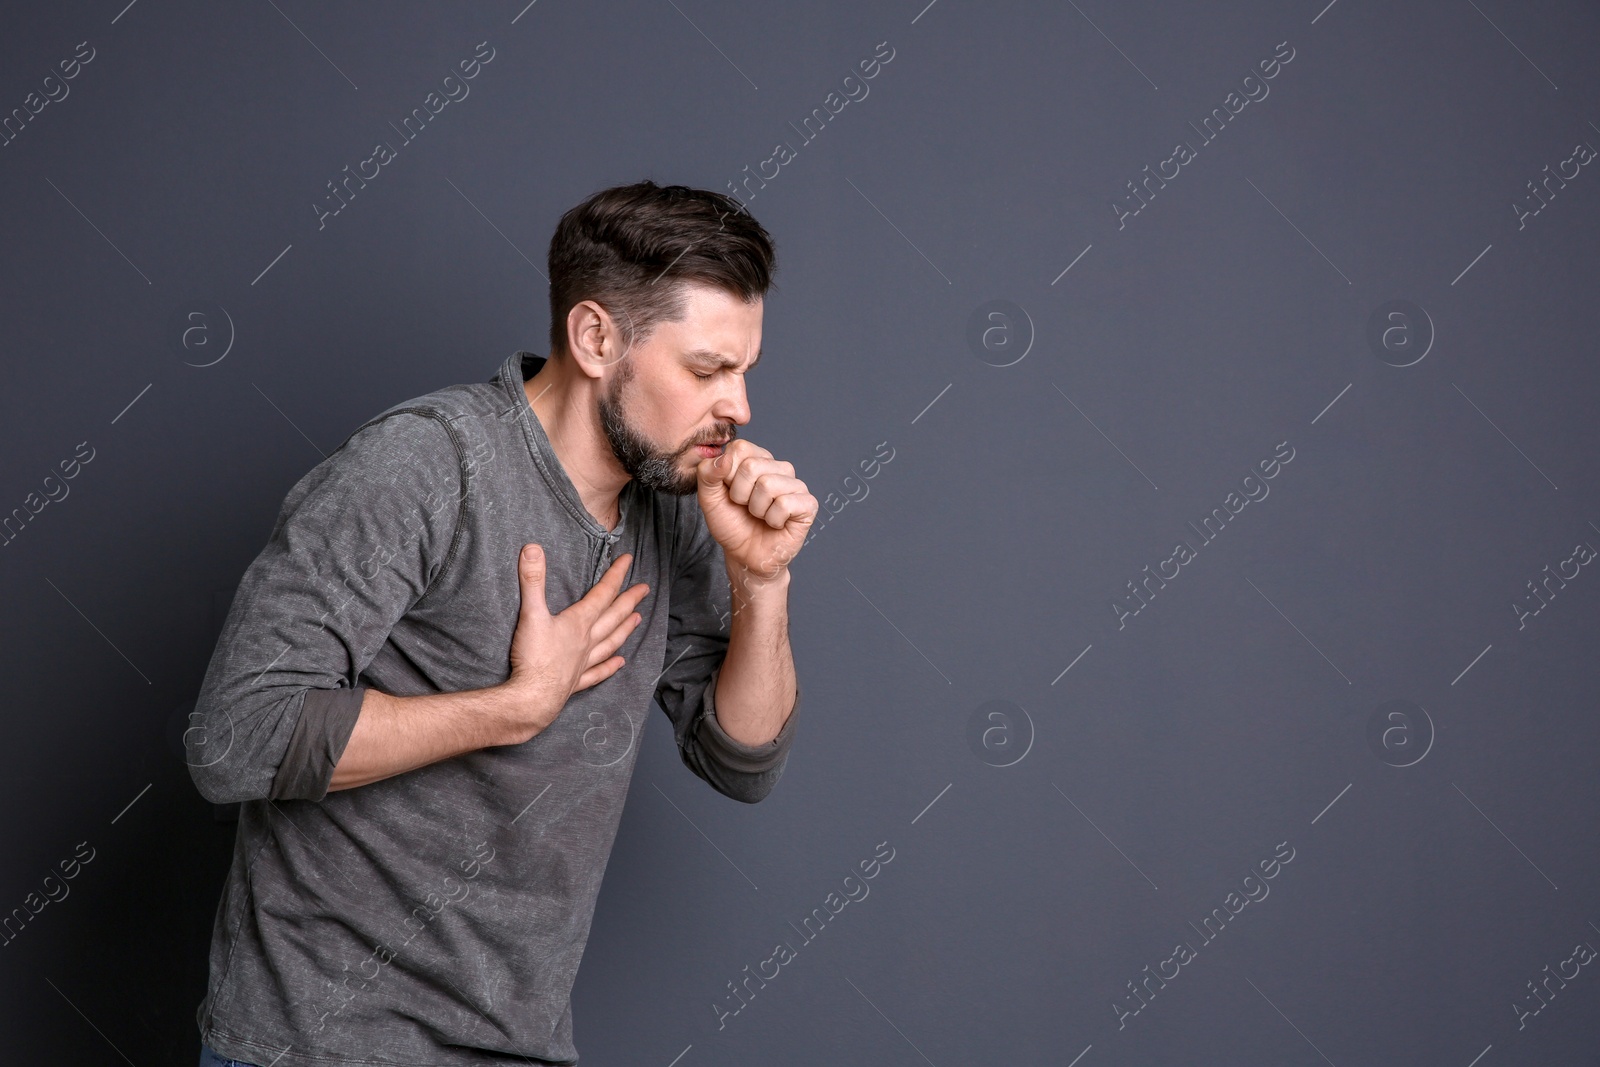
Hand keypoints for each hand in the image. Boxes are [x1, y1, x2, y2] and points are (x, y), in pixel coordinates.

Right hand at [497, 545, 649, 742]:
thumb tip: (533, 548)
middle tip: (645, 589)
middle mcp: (587, 641)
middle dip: (629, 600)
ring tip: (638, 619)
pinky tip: (620, 663)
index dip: (616, 575)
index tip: (629, 560)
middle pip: (613, 616)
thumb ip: (533, 581)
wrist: (531, 699)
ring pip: (611, 642)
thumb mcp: (530, 614)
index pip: (602, 593)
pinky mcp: (575, 681)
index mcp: (579, 623)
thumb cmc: (533, 658)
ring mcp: (584, 663)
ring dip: (625, 629)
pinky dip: (610, 667)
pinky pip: (598, 672)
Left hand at [696, 440, 817, 579]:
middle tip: (746, 507)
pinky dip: (773, 520)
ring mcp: (796, 484)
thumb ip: (707, 474)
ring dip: (757, 509)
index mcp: (757, 459)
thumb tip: (724, 458)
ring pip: (767, 485)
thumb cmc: (731, 525)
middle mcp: (779, 467)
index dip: (728, 474)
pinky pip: (784, 504)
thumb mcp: (709, 498)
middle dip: (740, 494)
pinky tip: (775, 524)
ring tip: (761, 516)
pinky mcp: (808, 504)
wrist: (745, 556)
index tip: (731, 492)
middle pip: (751, 466)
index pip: (740, 448)